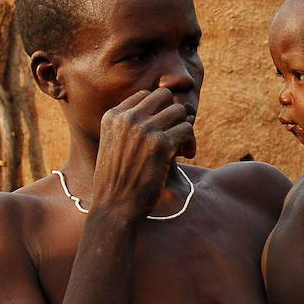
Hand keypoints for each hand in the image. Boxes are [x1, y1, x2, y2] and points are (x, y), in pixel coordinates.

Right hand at [90, 88, 194, 216]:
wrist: (115, 207)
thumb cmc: (117, 181)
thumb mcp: (114, 145)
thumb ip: (130, 126)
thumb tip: (162, 110)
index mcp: (113, 116)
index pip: (145, 96)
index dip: (158, 111)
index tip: (162, 129)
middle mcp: (127, 118)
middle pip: (164, 96)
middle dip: (173, 113)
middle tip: (176, 134)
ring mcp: (144, 129)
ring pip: (179, 111)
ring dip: (184, 128)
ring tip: (182, 147)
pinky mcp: (161, 144)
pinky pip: (187, 129)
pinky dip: (190, 142)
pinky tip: (186, 155)